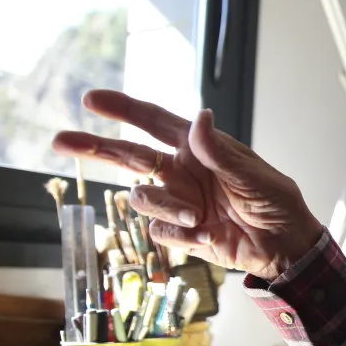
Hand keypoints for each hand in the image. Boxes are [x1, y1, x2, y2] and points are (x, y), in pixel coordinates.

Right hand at [52, 91, 322, 279]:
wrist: (285, 246)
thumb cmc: (276, 202)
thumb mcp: (253, 176)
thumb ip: (220, 152)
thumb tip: (199, 118)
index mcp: (199, 149)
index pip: (154, 123)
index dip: (123, 110)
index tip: (91, 99)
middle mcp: (183, 171)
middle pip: (128, 156)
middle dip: (95, 147)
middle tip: (60, 140)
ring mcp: (179, 201)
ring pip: (143, 199)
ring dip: (166, 208)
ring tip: (198, 217)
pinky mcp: (180, 232)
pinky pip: (158, 231)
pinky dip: (178, 234)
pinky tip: (205, 235)